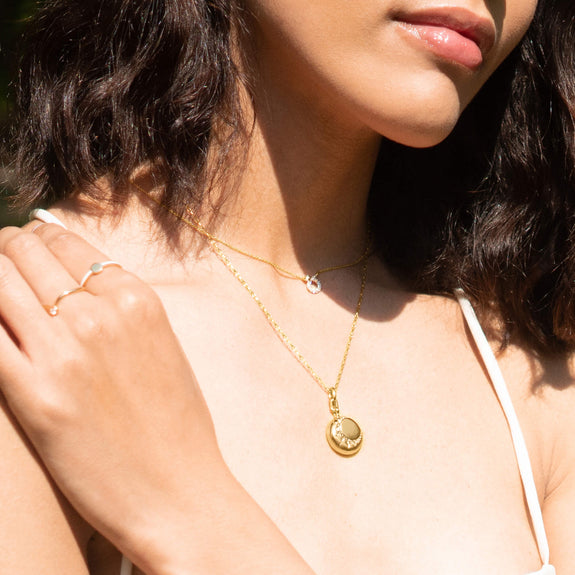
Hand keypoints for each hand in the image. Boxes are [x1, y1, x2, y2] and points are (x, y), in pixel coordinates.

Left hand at [0, 224, 224, 570]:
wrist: (178, 490)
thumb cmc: (178, 425)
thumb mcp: (164, 349)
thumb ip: (125, 311)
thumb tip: (80, 288)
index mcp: (139, 301)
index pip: (70, 245)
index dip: (41, 238)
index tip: (28, 244)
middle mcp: (103, 315)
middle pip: (30, 255)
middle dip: (9, 249)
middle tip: (2, 257)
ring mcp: (67, 352)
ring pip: (0, 284)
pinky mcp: (35, 394)